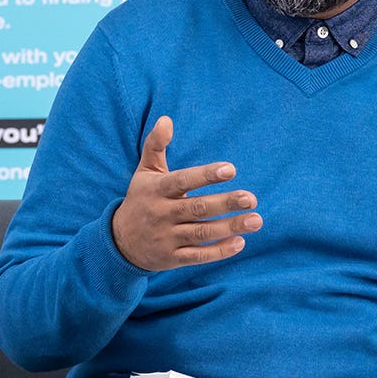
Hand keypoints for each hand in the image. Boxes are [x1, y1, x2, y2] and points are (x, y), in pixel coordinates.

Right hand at [108, 115, 256, 271]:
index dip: (206, 175)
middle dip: (225, 203)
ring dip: (230, 227)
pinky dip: (219, 251)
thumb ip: (155, 145)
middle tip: (251, 198)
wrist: (120, 242)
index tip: (231, 169)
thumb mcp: (144, 172)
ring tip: (256, 220)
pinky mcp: (172, 258)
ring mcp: (167, 237)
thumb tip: (166, 119)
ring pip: (201, 233)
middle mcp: (161, 213)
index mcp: (157, 190)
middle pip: (197, 208)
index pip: (183, 180)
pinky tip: (240, 242)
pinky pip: (198, 256)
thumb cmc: (141, 199)